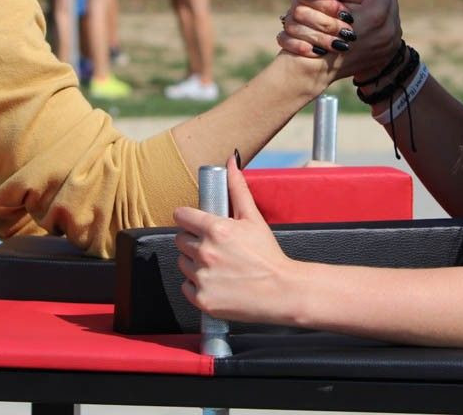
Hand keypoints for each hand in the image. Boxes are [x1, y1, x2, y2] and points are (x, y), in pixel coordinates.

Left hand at [173, 156, 297, 324]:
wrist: (281, 292)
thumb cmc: (269, 255)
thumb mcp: (253, 218)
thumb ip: (237, 188)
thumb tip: (230, 161)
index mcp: (215, 229)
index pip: (181, 216)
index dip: (188, 218)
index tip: (194, 222)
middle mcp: (205, 252)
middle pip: (180, 240)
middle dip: (194, 241)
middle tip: (214, 246)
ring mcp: (202, 277)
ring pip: (182, 263)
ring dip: (194, 263)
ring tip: (218, 265)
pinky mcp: (202, 299)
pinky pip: (187, 287)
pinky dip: (198, 285)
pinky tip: (217, 282)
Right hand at [278, 0, 402, 81]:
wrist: (316, 67)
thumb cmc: (314, 30)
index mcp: (376, 15)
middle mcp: (388, 31)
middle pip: (388, 0)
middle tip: (356, 2)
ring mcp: (389, 44)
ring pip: (390, 13)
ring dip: (375, 11)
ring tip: (359, 15)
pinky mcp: (386, 52)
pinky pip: (388, 28)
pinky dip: (376, 25)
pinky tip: (361, 28)